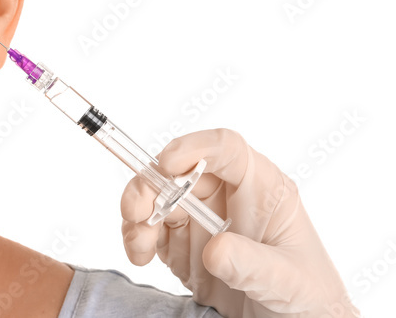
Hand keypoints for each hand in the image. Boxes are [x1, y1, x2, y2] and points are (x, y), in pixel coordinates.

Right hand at [120, 128, 358, 317]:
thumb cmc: (310, 297)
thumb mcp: (289, 281)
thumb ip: (254, 264)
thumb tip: (215, 249)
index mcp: (262, 190)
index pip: (226, 150)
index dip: (194, 149)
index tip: (168, 164)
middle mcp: (228, 198)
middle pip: (180, 171)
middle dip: (151, 186)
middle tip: (136, 211)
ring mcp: (204, 220)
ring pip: (158, 198)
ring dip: (139, 215)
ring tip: (140, 246)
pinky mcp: (185, 246)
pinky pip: (151, 229)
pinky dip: (137, 238)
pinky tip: (141, 256)